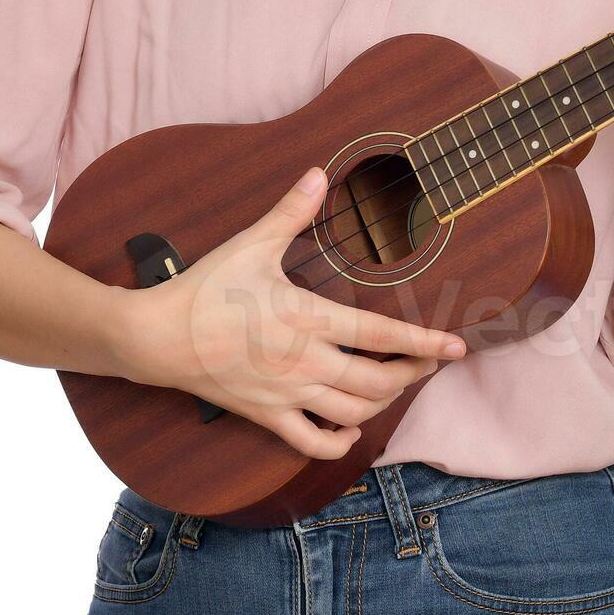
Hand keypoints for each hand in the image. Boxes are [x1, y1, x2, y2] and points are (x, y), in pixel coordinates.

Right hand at [112, 168, 466, 460]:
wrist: (157, 336)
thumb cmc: (205, 287)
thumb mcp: (251, 244)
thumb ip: (291, 211)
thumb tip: (318, 172)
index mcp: (308, 317)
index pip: (381, 334)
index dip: (424, 342)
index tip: (456, 346)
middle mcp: (306, 361)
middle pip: (379, 381)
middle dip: (412, 373)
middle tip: (427, 361)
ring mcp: (287, 393)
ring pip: (354, 412)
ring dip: (383, 403)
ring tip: (394, 384)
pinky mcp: (267, 415)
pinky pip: (312, 442)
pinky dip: (339, 442)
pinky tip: (350, 430)